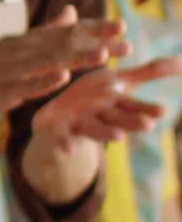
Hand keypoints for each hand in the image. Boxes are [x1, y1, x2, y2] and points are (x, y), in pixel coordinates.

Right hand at [0, 5, 128, 113]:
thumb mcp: (16, 44)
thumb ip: (46, 31)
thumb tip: (72, 11)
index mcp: (28, 40)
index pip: (66, 32)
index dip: (94, 29)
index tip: (122, 25)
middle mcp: (22, 50)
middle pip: (64, 45)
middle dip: (95, 43)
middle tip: (125, 42)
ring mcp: (11, 69)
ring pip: (47, 62)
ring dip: (76, 58)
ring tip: (102, 55)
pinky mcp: (1, 90)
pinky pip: (25, 85)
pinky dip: (44, 80)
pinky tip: (62, 77)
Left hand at [32, 55, 181, 150]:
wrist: (58, 121)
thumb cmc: (96, 99)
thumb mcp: (122, 82)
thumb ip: (151, 72)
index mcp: (116, 105)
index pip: (134, 106)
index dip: (147, 109)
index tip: (163, 110)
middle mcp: (101, 117)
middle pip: (118, 119)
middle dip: (132, 122)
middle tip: (148, 125)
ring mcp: (80, 124)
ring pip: (94, 129)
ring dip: (105, 132)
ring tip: (118, 135)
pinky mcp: (58, 130)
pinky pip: (62, 138)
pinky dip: (67, 144)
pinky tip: (69, 149)